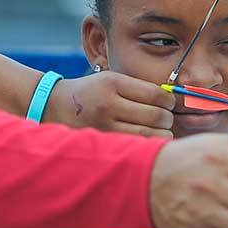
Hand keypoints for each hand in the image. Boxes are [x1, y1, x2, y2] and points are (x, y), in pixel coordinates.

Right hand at [46, 72, 173, 138]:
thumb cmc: (92, 92)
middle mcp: (108, 104)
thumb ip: (138, 89)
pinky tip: (147, 142)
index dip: (169, 101)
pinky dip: (147, 146)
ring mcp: (104, 126)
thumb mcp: (111, 80)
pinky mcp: (102, 142)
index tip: (168, 103)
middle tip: (165, 119)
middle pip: (156, 116)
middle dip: (167, 119)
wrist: (55, 106)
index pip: (155, 94)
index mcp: (113, 83)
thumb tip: (172, 103)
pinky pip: (135, 147)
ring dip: (160, 134)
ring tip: (158, 131)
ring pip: (149, 136)